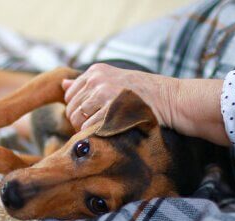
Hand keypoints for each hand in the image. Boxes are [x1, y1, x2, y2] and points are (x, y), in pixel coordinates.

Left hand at [62, 63, 228, 145]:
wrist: (172, 100)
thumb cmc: (144, 95)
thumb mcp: (114, 81)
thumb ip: (87, 84)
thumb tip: (63, 84)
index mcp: (96, 71)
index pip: (69, 95)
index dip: (77, 110)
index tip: (92, 118)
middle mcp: (97, 79)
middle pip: (71, 109)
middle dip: (79, 123)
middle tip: (97, 128)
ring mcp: (104, 93)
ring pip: (77, 119)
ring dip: (86, 130)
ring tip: (103, 131)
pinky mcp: (111, 109)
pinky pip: (89, 127)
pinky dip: (95, 134)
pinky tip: (109, 133)